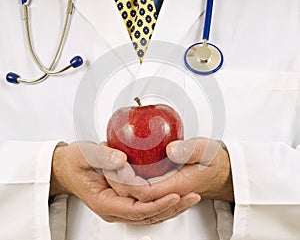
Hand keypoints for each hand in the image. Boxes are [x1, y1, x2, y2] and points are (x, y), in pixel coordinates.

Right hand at [50, 141, 200, 224]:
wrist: (67, 168)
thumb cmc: (75, 162)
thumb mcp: (85, 154)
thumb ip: (102, 156)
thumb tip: (121, 160)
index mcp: (105, 201)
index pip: (137, 209)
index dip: (157, 203)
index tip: (175, 194)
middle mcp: (114, 209)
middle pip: (148, 215)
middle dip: (172, 208)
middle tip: (192, 197)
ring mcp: (120, 207)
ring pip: (151, 214)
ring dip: (172, 207)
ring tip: (191, 198)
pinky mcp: (125, 201)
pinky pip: (147, 206)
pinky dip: (163, 202)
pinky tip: (177, 195)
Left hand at [106, 137, 233, 202]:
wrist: (218, 171)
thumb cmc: (213, 161)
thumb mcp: (205, 150)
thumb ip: (189, 151)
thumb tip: (170, 150)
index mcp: (177, 186)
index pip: (144, 192)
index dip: (127, 181)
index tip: (117, 164)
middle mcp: (167, 193)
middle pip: (134, 195)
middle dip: (117, 180)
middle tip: (106, 158)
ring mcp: (163, 191)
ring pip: (135, 193)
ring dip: (120, 179)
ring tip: (108, 158)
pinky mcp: (161, 186)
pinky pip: (141, 187)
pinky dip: (128, 177)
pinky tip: (122, 164)